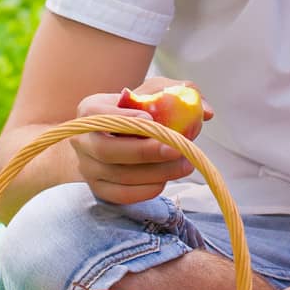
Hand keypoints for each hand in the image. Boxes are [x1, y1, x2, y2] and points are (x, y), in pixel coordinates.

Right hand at [72, 77, 214, 204]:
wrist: (113, 139)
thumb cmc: (138, 111)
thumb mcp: (154, 93)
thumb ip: (180, 93)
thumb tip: (206, 111)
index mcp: (89, 110)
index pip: (98, 114)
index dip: (123, 119)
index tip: (151, 119)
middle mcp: (82, 141)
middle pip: (107, 150)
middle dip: (144, 151)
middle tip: (177, 148)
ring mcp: (88, 168)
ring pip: (118, 176)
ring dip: (155, 172)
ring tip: (186, 163)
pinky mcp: (99, 190)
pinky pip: (123, 195)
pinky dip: (147, 189)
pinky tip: (167, 179)